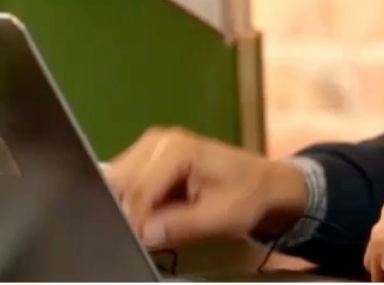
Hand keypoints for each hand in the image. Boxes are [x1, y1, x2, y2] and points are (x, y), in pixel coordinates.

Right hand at [105, 126, 308, 249]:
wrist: (264, 183)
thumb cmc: (247, 196)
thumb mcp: (219, 217)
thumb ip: (180, 226)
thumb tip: (144, 235)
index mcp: (176, 149)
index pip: (138, 190)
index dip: (136, 221)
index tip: (140, 243)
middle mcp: (158, 140)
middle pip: (122, 183)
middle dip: (128, 212)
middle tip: (143, 237)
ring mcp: (151, 145)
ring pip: (119, 182)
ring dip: (129, 206)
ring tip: (149, 226)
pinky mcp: (149, 156)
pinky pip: (127, 181)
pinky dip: (132, 201)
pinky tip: (150, 215)